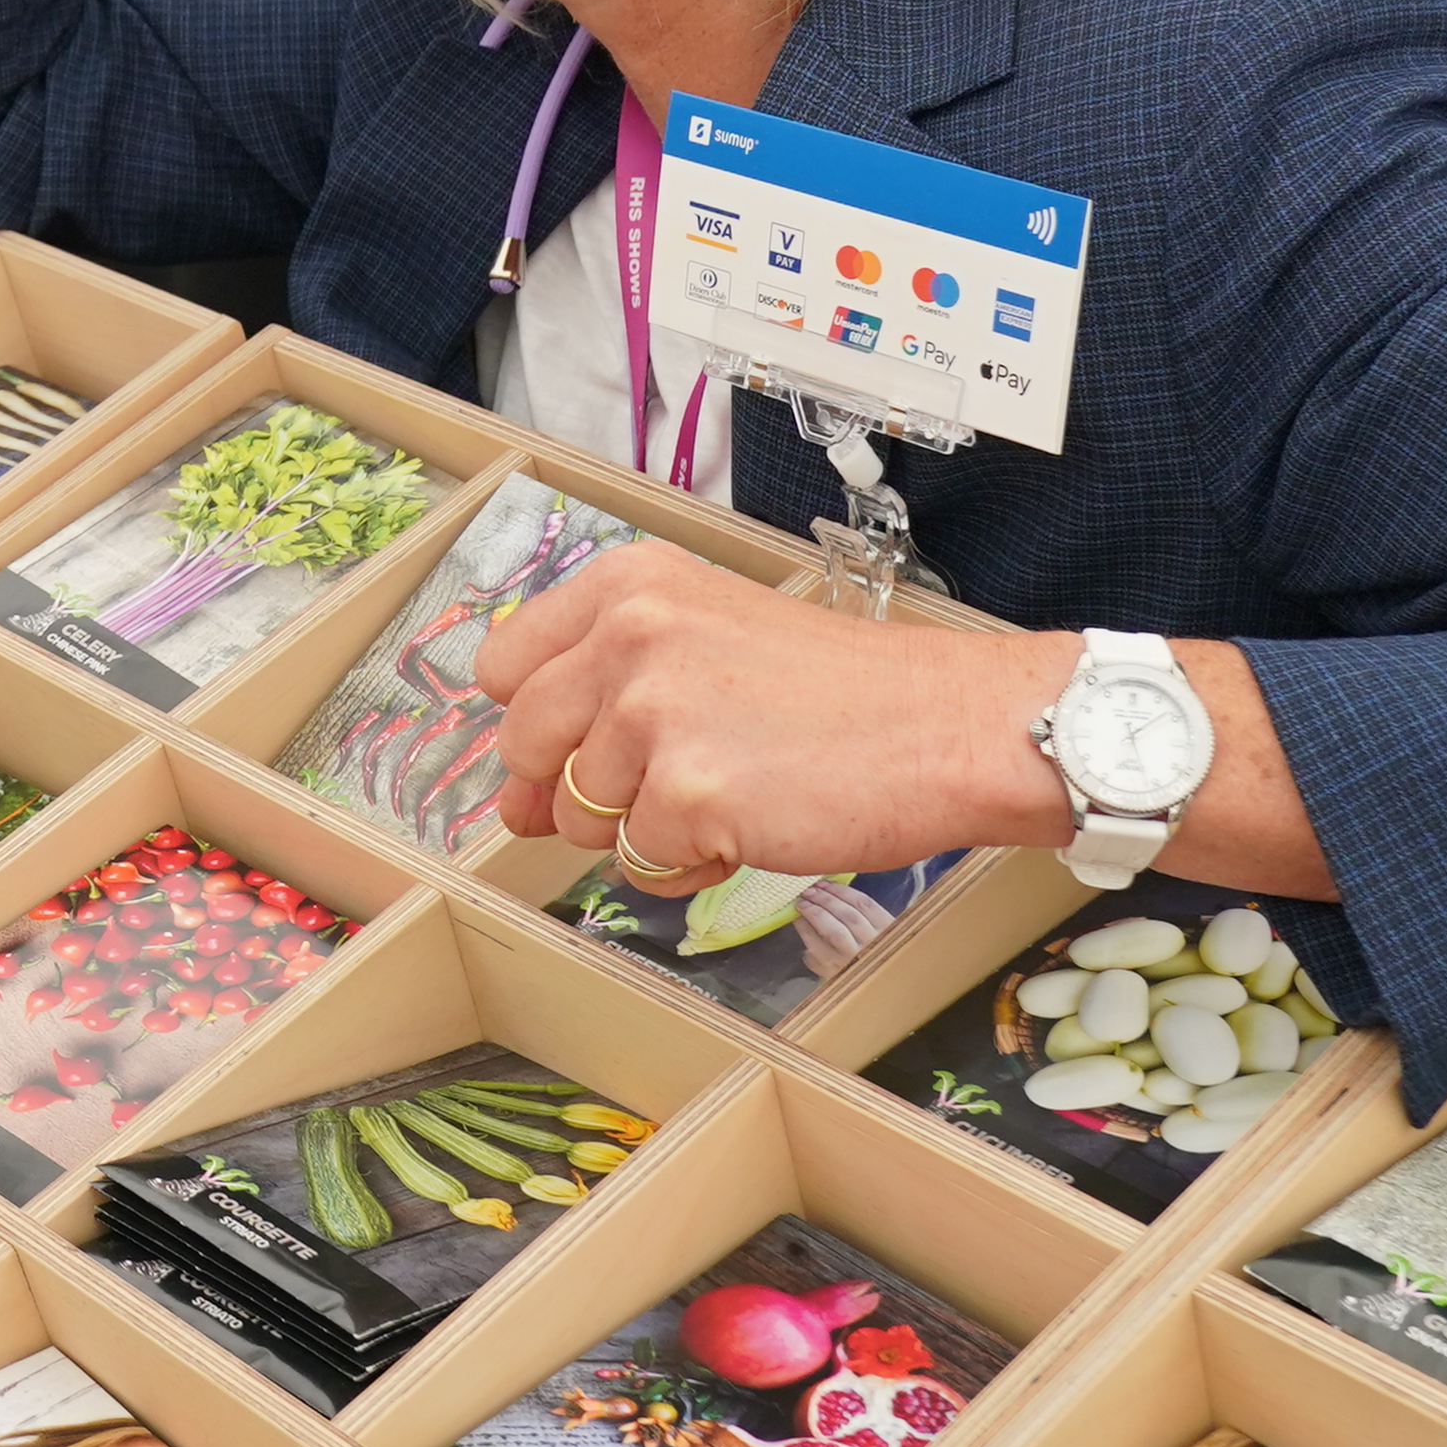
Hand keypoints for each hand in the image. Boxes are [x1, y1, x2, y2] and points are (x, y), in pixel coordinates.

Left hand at [473, 541, 1063, 890]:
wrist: (943, 727)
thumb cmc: (836, 692)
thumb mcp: (702, 643)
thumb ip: (597, 697)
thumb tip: (512, 799)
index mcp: (627, 584)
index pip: (503, 668)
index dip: (537, 723)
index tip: (583, 739)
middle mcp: (628, 634)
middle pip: (525, 747)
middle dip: (580, 787)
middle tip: (670, 778)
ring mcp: (653, 712)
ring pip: (580, 815)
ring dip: (644, 826)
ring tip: (730, 789)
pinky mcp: (687, 792)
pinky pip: (641, 861)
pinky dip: (690, 862)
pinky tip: (751, 822)